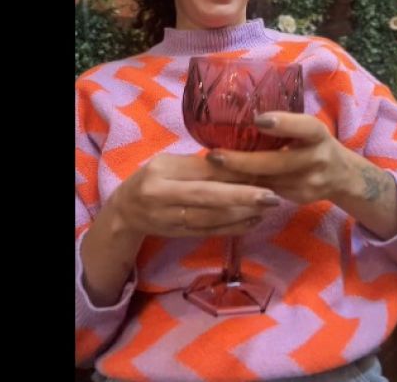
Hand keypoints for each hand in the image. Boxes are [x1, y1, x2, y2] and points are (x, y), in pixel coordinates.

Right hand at [108, 153, 282, 238]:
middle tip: (271, 195)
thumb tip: (242, 161)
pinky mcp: (177, 234)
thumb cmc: (152, 179)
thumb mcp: (169, 164)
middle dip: (242, 196)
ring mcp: (169, 219)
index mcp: (162, 171)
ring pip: (211, 218)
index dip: (233, 171)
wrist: (125, 212)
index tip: (262, 168)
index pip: (202, 170)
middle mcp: (162, 195)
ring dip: (242, 214)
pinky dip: (233, 228)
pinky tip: (253, 221)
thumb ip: (200, 164)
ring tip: (267, 207)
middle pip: (207, 197)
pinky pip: (209, 232)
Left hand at [206, 112, 361, 204]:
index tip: (257, 119)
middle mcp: (318, 158)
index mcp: (318, 134)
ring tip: (212, 171)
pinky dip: (247, 187)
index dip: (283, 123)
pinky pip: (268, 192)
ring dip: (238, 177)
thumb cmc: (313, 143)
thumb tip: (236, 106)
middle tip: (214, 156)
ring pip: (268, 181)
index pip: (305, 127)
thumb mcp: (306, 129)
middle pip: (277, 162)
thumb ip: (282, 123)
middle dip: (242, 161)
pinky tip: (227, 184)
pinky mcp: (300, 198)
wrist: (342, 176)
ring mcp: (310, 182)